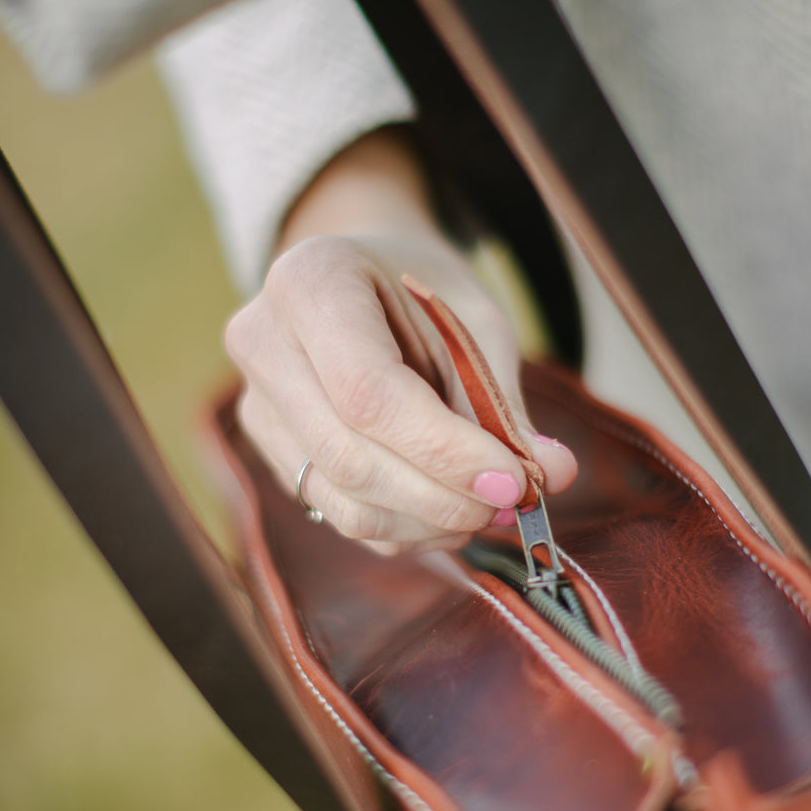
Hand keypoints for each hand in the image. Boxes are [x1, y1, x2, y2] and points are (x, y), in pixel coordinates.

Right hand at [225, 128, 576, 553]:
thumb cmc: (421, 292)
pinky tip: (450, 512)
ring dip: (431, 521)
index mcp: (309, 282)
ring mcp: (256, 403)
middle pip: (351, 455)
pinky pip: (340, 515)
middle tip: (515, 499)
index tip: (513, 478)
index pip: (367, 391)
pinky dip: (407, 529)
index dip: (443, 449)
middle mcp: (263, 343)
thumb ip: (503, 397)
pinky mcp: (269, 451)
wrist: (363, 281)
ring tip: (491, 505)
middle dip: (444, 495)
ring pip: (345, 499)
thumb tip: (554, 473)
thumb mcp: (472, 319)